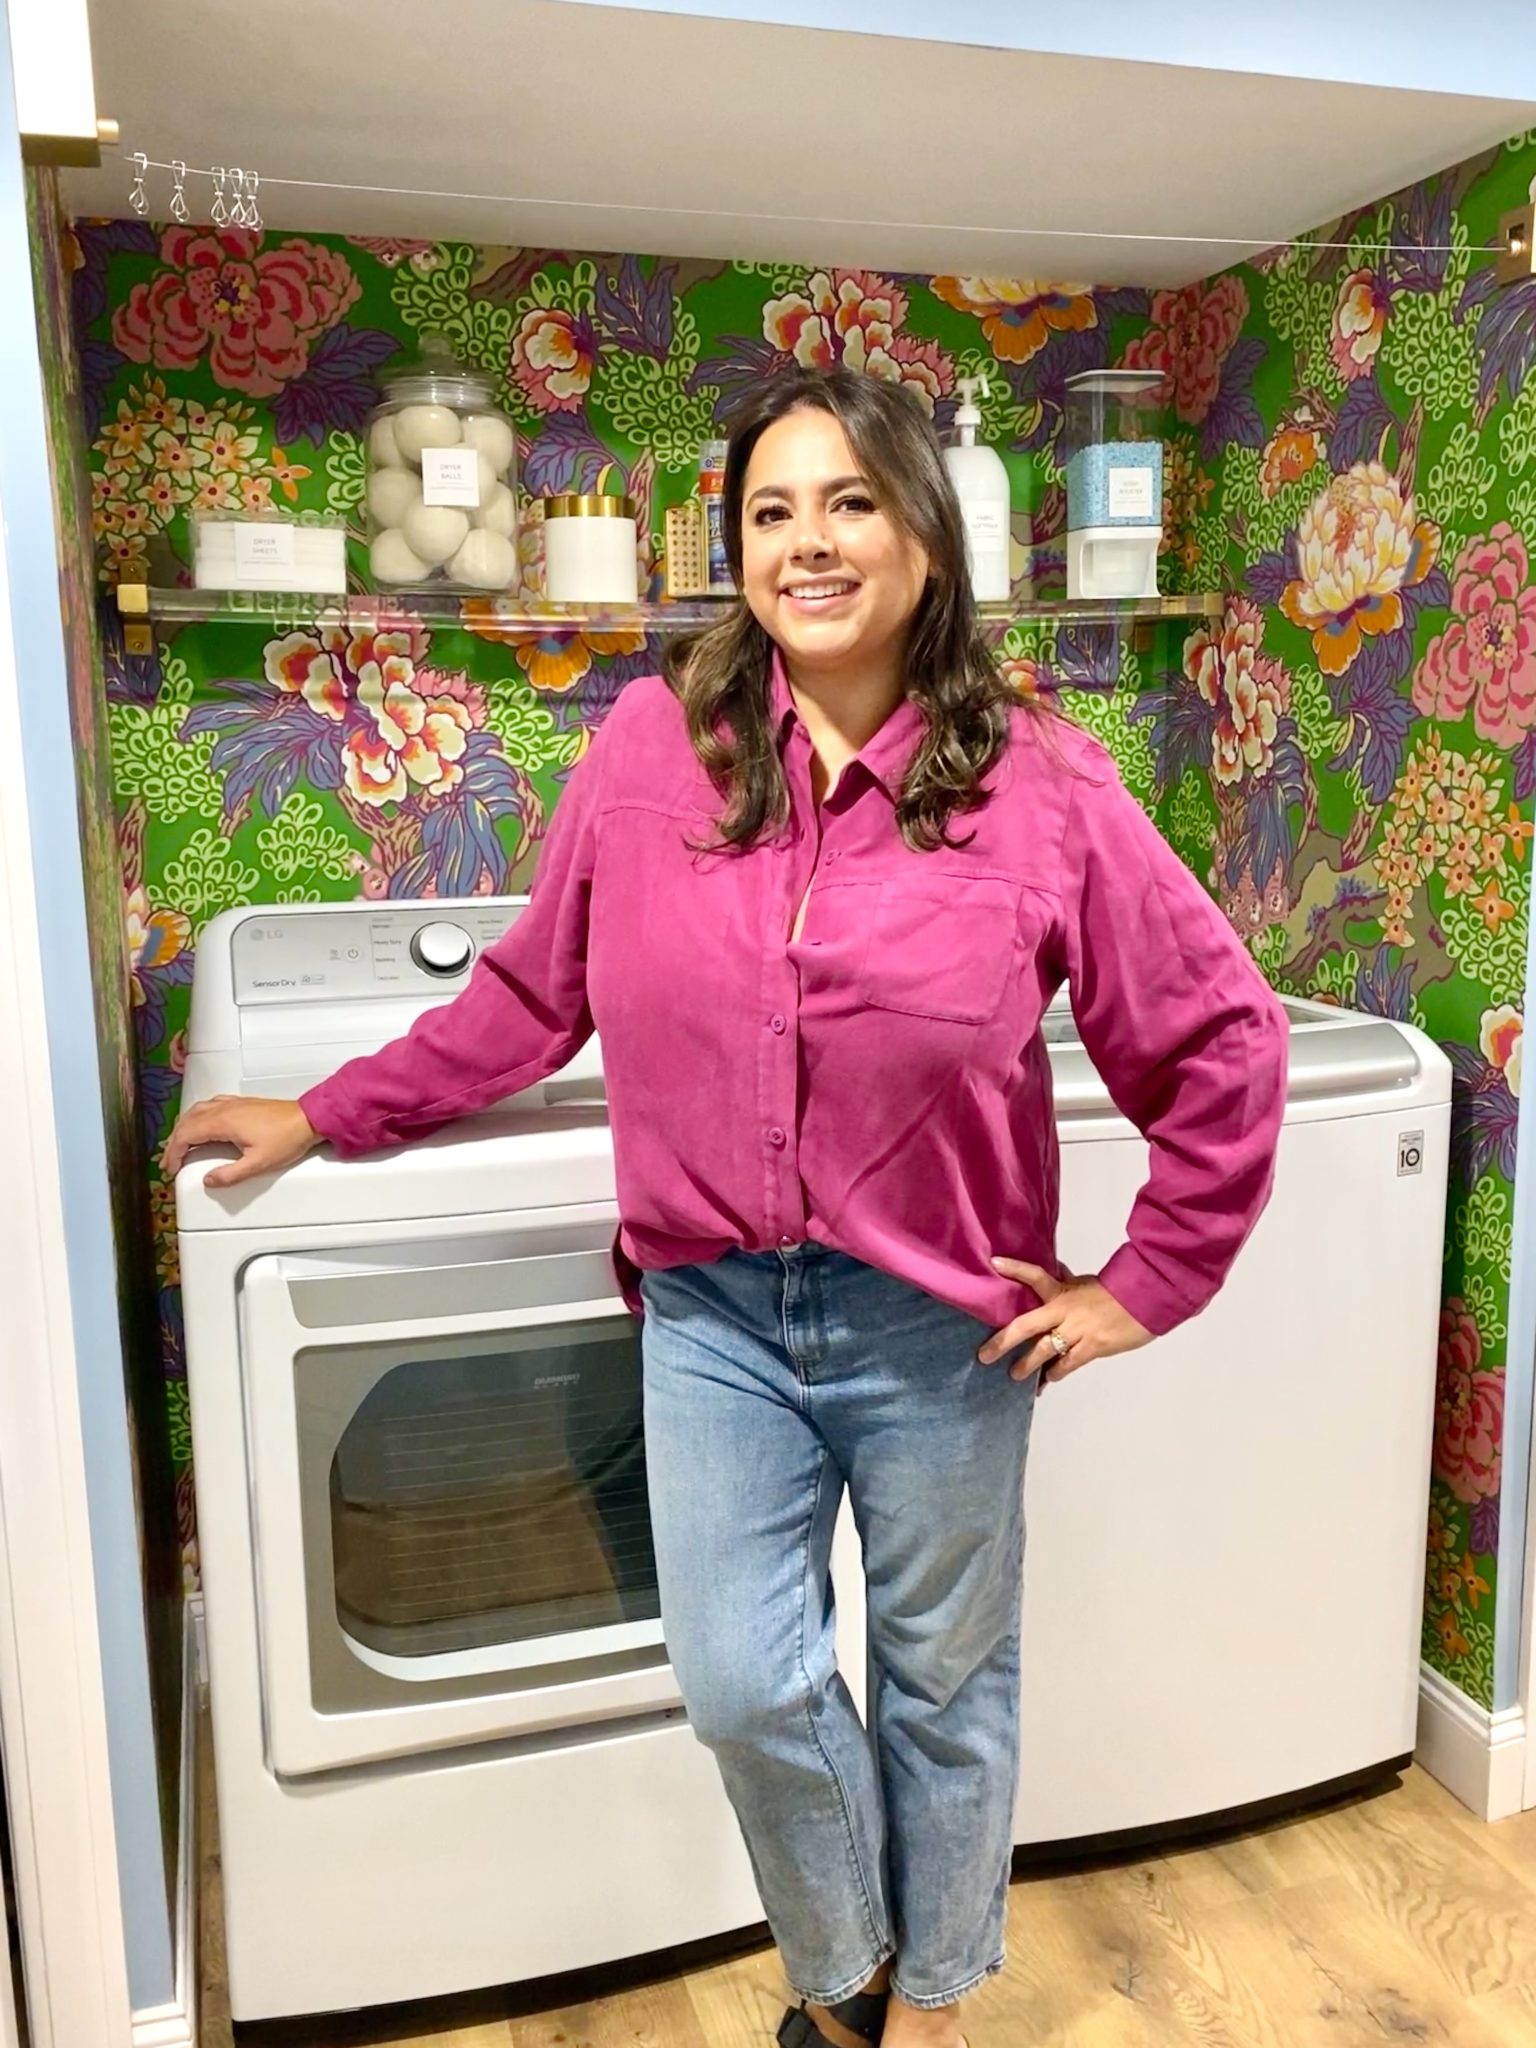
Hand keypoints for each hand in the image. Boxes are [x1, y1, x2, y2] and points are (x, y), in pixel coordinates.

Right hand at [162, 1095, 320, 1188]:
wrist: (308, 1118)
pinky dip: (197, 1116)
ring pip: (196, 1111)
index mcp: (223, 1121)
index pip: (186, 1135)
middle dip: (174, 1142)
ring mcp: (232, 1104)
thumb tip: (208, 1180)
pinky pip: (210, 1105)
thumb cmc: (287, 1138)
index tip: (171, 1167)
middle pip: (187, 1122)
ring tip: (180, 1145)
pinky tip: (201, 1124)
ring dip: (184, 1127)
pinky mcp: (241, 1103)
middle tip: (170, 1161)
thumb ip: (230, 1174)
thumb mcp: (258, 1163)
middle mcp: (224, 1109)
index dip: (174, 1153)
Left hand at [977, 1257, 1151, 1385]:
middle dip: (1003, 1342)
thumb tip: (1055, 1270)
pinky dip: (1055, 1374)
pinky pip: (1067, 1364)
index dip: (1015, 1268)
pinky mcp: (1092, 1348)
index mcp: (1063, 1291)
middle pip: (1027, 1326)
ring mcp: (1077, 1331)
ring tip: (1014, 1375)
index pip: (1035, 1275)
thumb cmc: (1116, 1291)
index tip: (994, 1262)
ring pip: (1044, 1351)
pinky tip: (1046, 1381)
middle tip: (984, 1356)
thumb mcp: (1087, 1283)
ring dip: (1027, 1365)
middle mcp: (1065, 1311)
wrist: (1146, 1302)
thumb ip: (1068, 1281)